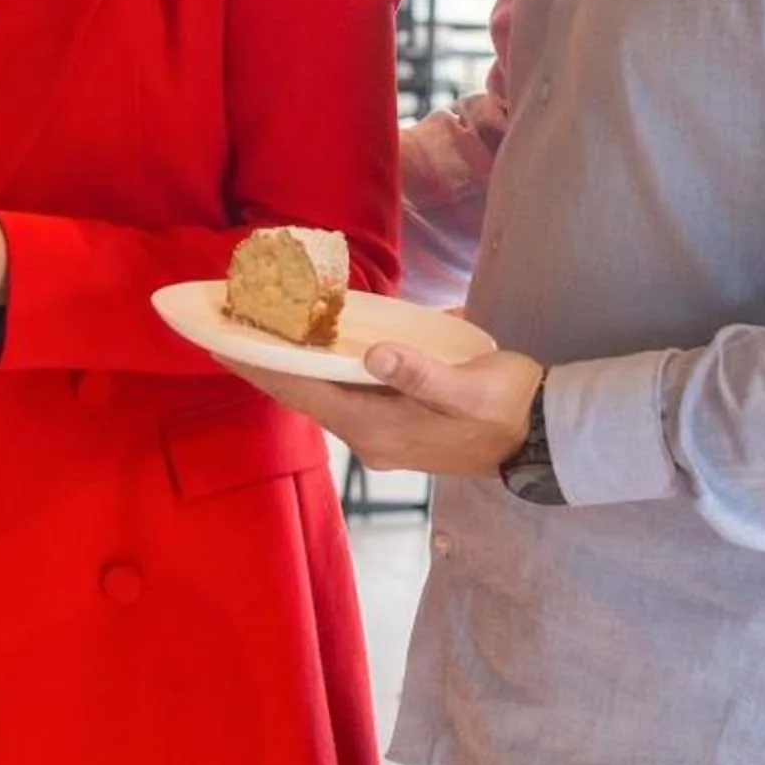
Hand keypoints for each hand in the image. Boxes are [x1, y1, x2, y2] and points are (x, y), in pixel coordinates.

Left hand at [225, 342, 543, 476]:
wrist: (543, 436)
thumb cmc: (509, 406)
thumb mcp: (470, 387)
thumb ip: (422, 372)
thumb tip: (377, 354)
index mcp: (379, 426)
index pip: (303, 394)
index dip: (260, 368)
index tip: (220, 343)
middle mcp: (371, 435)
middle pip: (304, 395)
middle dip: (266, 364)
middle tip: (230, 328)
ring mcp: (383, 433)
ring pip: (322, 395)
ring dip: (292, 367)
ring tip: (259, 334)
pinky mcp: (397, 424)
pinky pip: (345, 395)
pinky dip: (323, 371)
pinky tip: (313, 350)